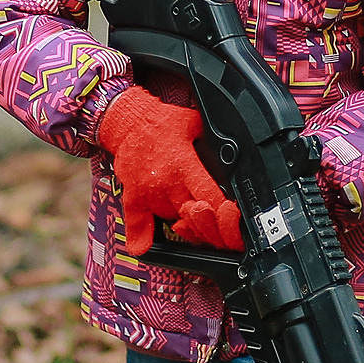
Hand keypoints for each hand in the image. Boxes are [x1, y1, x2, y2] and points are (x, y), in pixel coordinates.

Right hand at [96, 86, 242, 254]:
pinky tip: (159, 239)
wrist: (127, 124)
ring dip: (191, 224)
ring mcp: (148, 195)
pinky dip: (148, 238)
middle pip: (195, 217)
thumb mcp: (193, 124)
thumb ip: (212, 141)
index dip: (224, 212)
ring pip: (177, 223)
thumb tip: (236, 149)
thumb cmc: (161, 123)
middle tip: (220, 219)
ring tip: (198, 214)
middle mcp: (166, 184)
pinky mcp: (134, 201)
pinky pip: (141, 228)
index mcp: (183, 165)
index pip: (209, 196)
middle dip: (211, 223)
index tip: (232, 214)